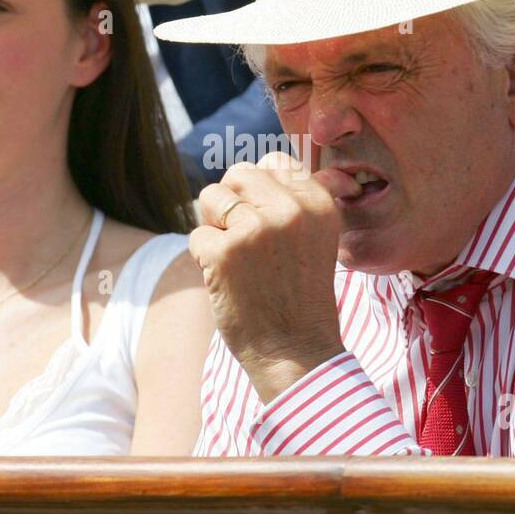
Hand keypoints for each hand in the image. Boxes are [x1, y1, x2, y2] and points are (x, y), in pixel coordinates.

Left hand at [190, 151, 361, 401]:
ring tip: (237, 259)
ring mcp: (256, 229)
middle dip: (231, 203)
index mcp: (318, 202)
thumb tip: (264, 163)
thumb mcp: (316, 237)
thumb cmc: (300, 295)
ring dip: (214, 227)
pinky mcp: (224, 252)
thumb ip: (295, 198)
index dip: (259, 190)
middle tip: (245, 241)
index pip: (274, 161)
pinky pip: (196, 234)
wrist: (294, 352)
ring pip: (210, 197)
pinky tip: (228, 280)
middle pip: (238, 174)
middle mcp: (290, 210)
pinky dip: (204, 258)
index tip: (267, 223)